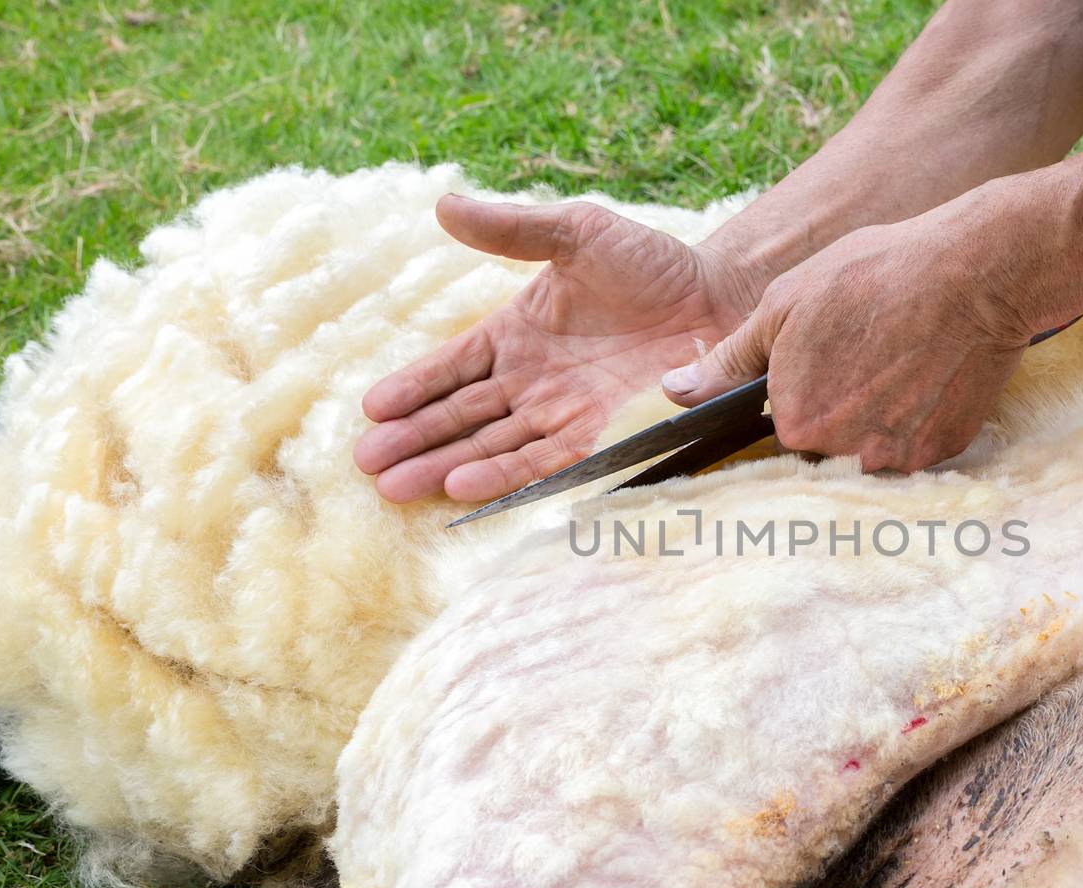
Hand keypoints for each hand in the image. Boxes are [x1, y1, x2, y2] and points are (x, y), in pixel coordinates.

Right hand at [356, 196, 761, 501]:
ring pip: (490, 445)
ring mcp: (561, 411)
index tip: (371, 409)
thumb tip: (444, 205)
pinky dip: (502, 474)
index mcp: (515, 334)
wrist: (716, 297)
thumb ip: (512, 229)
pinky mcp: (598, 433)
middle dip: (414, 440)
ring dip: (444, 465)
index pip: (451, 367)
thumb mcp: (575, 232)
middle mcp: (531, 380)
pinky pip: (542, 459)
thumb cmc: (648, 261)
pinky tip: (461, 488)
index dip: (413, 388)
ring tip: (395, 486)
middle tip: (367, 465)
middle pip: (461, 416)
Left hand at [660, 216, 1033, 472]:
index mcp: (794, 422)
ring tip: (899, 363)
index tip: (829, 363)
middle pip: (827, 446)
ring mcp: (894, 459)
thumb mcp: (784, 305)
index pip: (784, 428)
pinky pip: (914, 448)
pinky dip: (917, 420)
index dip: (803, 391)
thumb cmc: (873, 276)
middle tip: (868, 357)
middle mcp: (841, 454)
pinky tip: (926, 377)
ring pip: (870, 450)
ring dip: (879, 418)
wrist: (973, 272)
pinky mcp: (939, 454)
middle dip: (840, 409)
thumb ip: (730, 359)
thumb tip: (674, 392)